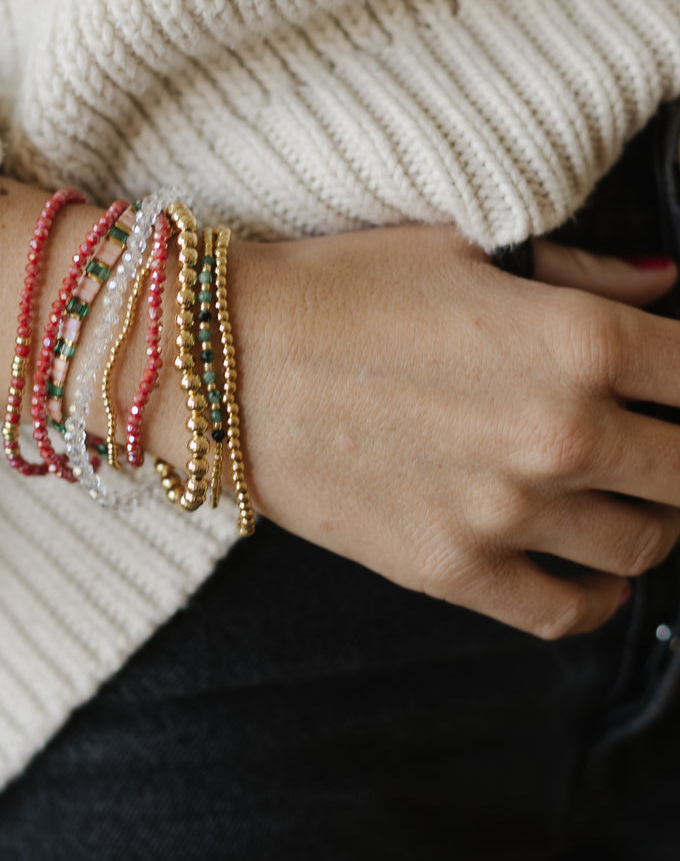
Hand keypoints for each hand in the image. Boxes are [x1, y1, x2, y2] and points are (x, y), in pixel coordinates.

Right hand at [228, 226, 679, 636]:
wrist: (225, 363)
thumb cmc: (339, 289)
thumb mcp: (463, 249)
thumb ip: (582, 272)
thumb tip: (664, 284)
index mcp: (578, 339)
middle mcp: (561, 434)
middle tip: (657, 445)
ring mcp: (508, 513)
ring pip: (641, 544)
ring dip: (649, 522)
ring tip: (628, 500)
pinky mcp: (454, 569)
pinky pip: (566, 612)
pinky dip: (597, 598)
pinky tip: (596, 573)